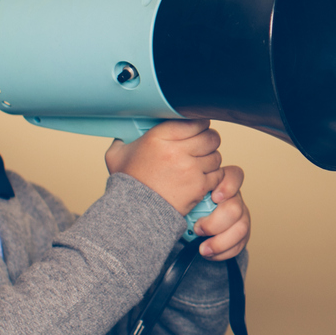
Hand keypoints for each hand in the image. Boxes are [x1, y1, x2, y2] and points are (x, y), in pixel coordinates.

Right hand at [105, 118, 223, 216]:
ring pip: (216, 155)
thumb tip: (127, 127)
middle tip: (202, 146)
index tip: (196, 129)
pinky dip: (213, 175)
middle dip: (208, 140)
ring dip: (210, 158)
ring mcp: (190, 169)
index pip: (194, 121)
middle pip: (210, 137)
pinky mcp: (199, 186)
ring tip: (199, 163)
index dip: (198, 124)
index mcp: (159, 137)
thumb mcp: (117, 154)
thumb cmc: (127, 184)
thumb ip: (124, 137)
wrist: (134, 213)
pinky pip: (218, 174)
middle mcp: (176, 150)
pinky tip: (201, 177)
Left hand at [190, 165, 250, 263]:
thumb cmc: (183, 208)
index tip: (215, 197)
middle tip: (197, 229)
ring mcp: (240, 216)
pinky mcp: (241, 234)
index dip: (228, 186)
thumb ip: (183, 193)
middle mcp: (233, 199)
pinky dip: (223, 252)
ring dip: (220, 241)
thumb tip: (172, 191)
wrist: (186, 229)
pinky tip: (209, 253)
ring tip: (202, 248)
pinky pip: (240, 244)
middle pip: (235, 207)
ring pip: (241, 228)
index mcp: (220, 184)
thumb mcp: (181, 197)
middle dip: (215, 222)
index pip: (234, 176)